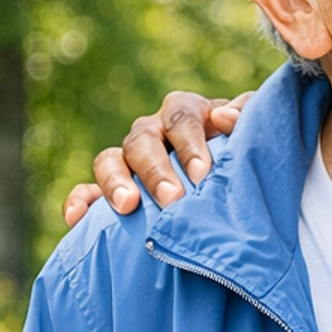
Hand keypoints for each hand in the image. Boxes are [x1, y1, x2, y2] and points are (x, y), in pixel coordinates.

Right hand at [62, 91, 252, 225]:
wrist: (235, 182)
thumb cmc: (245, 155)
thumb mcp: (255, 134)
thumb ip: (247, 119)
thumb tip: (222, 117)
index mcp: (186, 113)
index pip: (181, 116)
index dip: (190, 143)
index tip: (203, 173)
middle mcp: (153, 131)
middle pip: (142, 139)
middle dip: (156, 169)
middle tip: (172, 198)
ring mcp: (129, 160)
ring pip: (109, 159)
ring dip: (116, 181)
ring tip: (127, 207)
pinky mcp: (112, 188)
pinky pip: (87, 190)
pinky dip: (80, 201)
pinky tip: (76, 219)